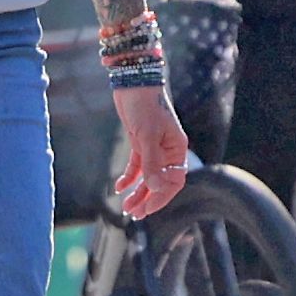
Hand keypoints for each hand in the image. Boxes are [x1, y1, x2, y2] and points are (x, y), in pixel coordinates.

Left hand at [111, 84, 190, 218]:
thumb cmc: (145, 105)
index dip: (161, 197)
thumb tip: (156, 187)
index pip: (174, 181)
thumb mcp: (147, 136)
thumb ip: (152, 163)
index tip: (146, 209)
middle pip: (161, 182)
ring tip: (126, 207)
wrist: (133, 81)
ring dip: (138, 192)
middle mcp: (168, 150)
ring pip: (148, 176)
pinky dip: (129, 177)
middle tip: (134, 214)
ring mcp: (154, 146)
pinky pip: (137, 165)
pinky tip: (119, 187)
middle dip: (148, 199)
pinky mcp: (140, 141)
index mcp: (177, 149)